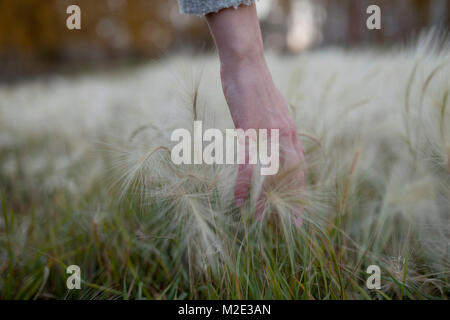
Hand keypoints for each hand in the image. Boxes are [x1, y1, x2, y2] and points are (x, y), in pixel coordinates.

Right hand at [221, 57, 305, 224]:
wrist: (246, 64)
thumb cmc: (254, 85)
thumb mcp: (269, 109)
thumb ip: (275, 126)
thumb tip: (273, 137)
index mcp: (290, 131)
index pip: (300, 166)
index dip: (300, 189)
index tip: (300, 208)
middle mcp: (285, 135)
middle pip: (293, 175)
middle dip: (293, 202)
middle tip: (292, 225)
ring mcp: (269, 134)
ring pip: (273, 174)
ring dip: (266, 200)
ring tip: (260, 220)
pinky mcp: (250, 131)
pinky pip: (250, 165)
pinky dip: (245, 185)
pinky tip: (239, 199)